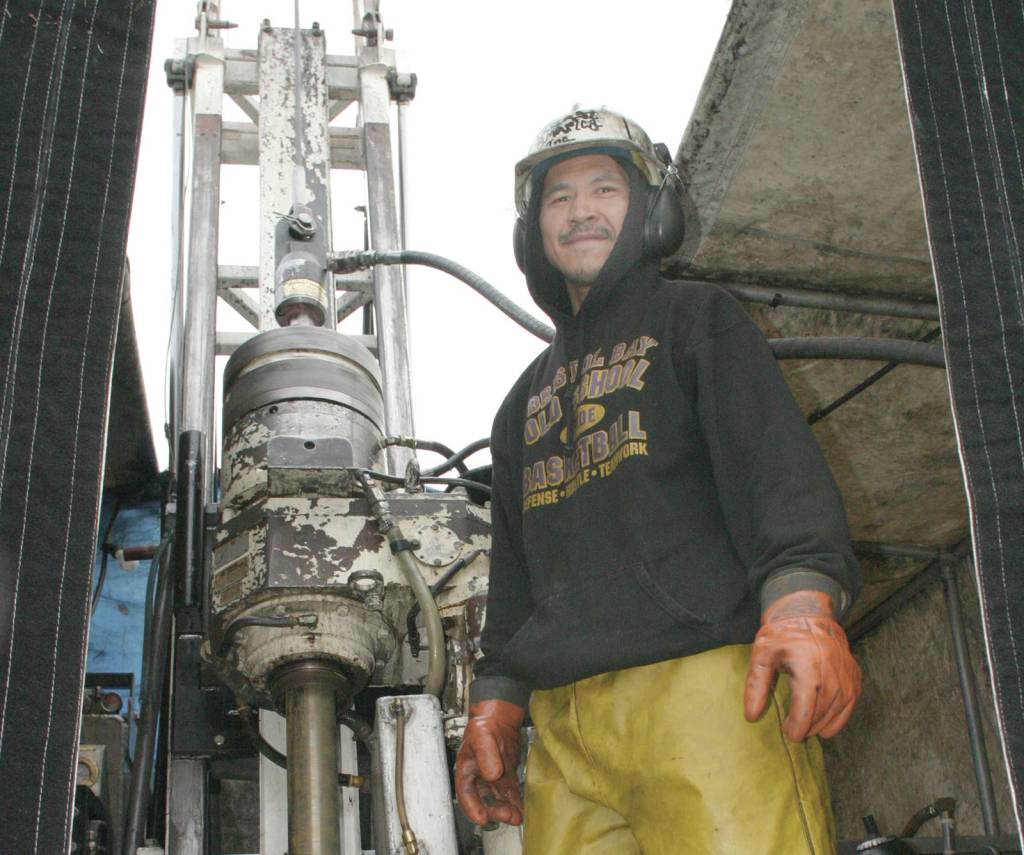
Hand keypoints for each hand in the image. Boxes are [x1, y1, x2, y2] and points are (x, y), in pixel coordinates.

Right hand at [455, 699, 525, 825]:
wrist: (501, 718)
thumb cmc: (485, 723)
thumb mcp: (482, 735)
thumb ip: (485, 754)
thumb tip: (491, 775)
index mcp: (466, 769)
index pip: (466, 794)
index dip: (472, 808)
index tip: (482, 819)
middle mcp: (478, 777)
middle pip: (484, 800)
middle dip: (494, 811)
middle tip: (507, 816)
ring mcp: (492, 778)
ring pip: (498, 799)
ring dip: (506, 810)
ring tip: (517, 817)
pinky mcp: (505, 777)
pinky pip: (509, 793)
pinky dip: (515, 802)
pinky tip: (522, 809)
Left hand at [744, 590, 861, 740]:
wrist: (809, 616)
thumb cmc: (781, 637)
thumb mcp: (761, 655)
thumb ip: (756, 685)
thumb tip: (752, 716)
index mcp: (807, 664)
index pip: (805, 707)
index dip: (797, 726)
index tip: (787, 733)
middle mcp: (831, 670)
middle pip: (821, 712)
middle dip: (807, 727)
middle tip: (793, 730)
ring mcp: (846, 673)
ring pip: (836, 711)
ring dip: (821, 725)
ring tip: (805, 726)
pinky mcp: (855, 676)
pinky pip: (849, 705)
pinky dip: (837, 720)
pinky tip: (823, 725)